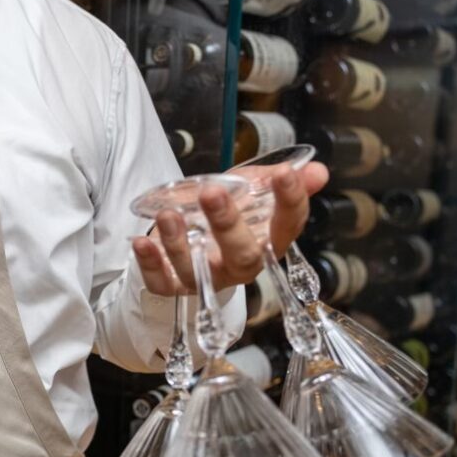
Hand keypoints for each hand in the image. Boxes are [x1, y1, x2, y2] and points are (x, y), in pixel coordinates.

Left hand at [132, 162, 328, 295]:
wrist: (191, 242)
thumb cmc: (226, 215)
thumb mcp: (251, 192)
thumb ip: (276, 181)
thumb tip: (317, 171)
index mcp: (267, 242)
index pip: (288, 226)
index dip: (291, 202)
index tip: (284, 174)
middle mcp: (241, 266)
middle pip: (242, 254)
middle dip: (228, 224)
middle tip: (213, 193)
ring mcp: (207, 278)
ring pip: (197, 270)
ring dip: (180, 243)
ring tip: (167, 214)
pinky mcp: (174, 286)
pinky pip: (162, 283)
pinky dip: (149, 265)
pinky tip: (140, 242)